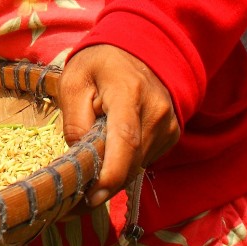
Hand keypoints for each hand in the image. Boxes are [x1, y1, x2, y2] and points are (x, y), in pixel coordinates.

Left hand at [59, 44, 180, 206]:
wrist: (139, 48)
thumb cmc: (100, 64)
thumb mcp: (74, 81)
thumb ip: (75, 120)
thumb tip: (81, 159)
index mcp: (129, 92)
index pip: (125, 139)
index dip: (110, 174)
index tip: (92, 197)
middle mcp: (156, 111)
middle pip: (130, 160)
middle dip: (103, 181)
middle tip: (75, 193)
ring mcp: (168, 124)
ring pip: (137, 165)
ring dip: (114, 172)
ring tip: (92, 161)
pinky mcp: (172, 135)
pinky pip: (144, 160)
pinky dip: (125, 164)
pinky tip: (112, 151)